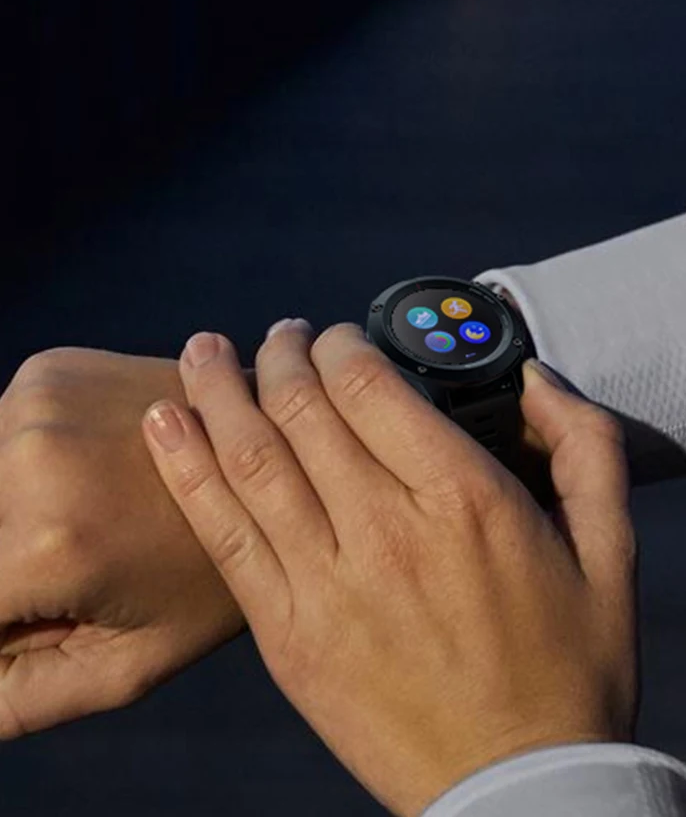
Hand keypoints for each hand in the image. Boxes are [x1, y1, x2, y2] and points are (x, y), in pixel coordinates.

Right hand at [0, 348, 246, 738]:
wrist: (279, 456)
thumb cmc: (209, 576)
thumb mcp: (126, 662)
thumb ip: (17, 696)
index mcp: (47, 542)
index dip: (7, 618)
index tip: (53, 610)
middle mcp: (30, 456)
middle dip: (7, 565)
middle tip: (81, 567)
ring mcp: (37, 400)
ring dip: (9, 514)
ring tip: (87, 522)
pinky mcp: (49, 369)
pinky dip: (19, 467)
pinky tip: (87, 476)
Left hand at [142, 322, 637, 816]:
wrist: (520, 787)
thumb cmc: (572, 665)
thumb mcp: (613, 548)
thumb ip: (585, 445)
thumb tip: (537, 379)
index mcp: (465, 499)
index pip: (369, 386)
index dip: (341, 345)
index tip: (338, 338)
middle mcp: (386, 530)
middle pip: (302, 409)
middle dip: (281, 355)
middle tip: (279, 335)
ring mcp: (327, 585)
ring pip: (251, 459)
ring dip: (218, 391)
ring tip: (203, 349)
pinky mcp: (287, 635)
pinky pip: (223, 535)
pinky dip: (187, 470)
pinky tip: (165, 421)